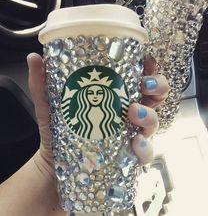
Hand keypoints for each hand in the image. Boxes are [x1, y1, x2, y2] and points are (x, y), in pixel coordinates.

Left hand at [27, 52, 168, 170]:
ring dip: (150, 115)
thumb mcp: (50, 106)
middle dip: (158, 86)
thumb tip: (35, 57)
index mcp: (115, 96)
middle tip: (146, 85)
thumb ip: (43, 83)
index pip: (139, 76)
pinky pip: (146, 151)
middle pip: (156, 95)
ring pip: (154, 121)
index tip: (145, 61)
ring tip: (134, 112)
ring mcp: (132, 133)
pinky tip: (135, 143)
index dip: (148, 66)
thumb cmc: (58, 131)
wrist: (55, 166)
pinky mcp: (131, 155)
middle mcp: (128, 112)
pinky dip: (145, 147)